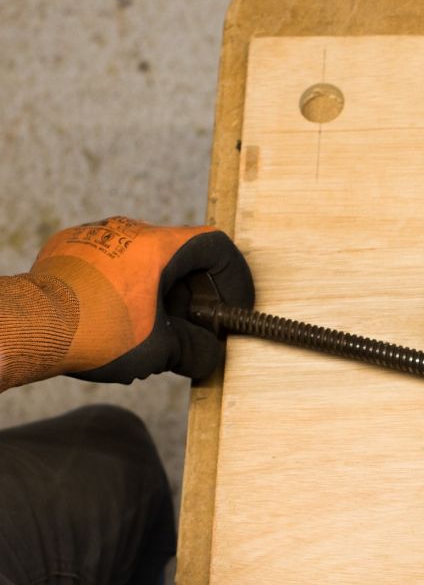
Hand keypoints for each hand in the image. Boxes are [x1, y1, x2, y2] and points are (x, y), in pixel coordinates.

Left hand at [0, 216, 252, 388]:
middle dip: (191, 290)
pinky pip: (110, 260)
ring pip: (143, 257)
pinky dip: (123, 284)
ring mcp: (95, 235)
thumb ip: (195, 349)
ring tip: (150, 324)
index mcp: (158, 247)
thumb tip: (208, 354)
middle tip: (191, 324)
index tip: (230, 302)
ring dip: (156, 287)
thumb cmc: (94, 332)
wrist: (31, 328)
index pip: (215, 246)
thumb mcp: (160, 350)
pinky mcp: (70, 247)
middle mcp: (127, 230)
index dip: (232, 276)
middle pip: (179, 254)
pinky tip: (116, 314)